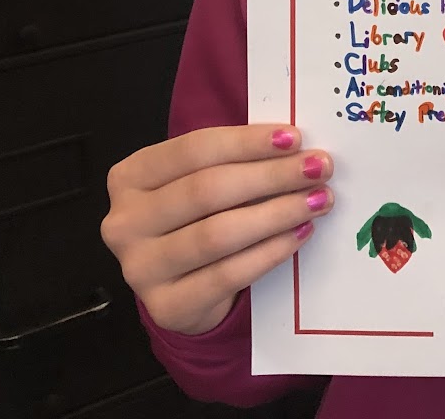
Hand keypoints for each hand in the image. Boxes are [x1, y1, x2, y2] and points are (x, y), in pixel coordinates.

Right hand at [101, 124, 335, 334]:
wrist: (181, 288)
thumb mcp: (200, 181)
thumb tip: (297, 148)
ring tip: (318, 200)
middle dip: (271, 176)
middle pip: (207, 190)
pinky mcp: (166, 306)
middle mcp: (125, 221)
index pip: (193, 150)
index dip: (247, 142)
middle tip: (319, 168)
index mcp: (131, 176)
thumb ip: (234, 161)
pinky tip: (300, 234)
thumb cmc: (197, 218)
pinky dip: (270, 252)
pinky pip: (227, 275)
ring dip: (277, 213)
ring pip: (217, 234)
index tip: (295, 138)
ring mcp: (139, 268)